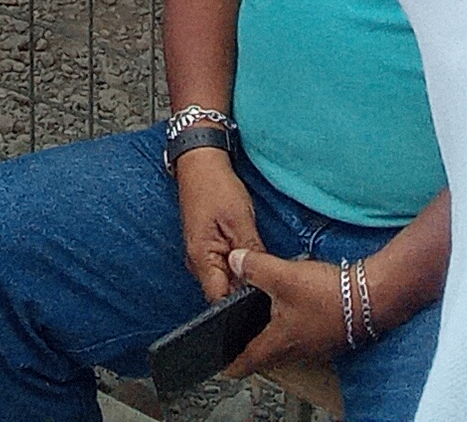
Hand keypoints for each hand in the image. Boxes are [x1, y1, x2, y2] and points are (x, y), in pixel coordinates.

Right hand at [174, 150, 261, 301]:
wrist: (200, 162)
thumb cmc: (215, 186)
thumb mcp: (241, 220)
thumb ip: (251, 252)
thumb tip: (264, 280)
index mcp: (201, 259)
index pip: (221, 301)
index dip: (242, 304)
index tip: (265, 299)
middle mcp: (197, 263)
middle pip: (223, 292)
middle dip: (246, 289)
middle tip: (269, 279)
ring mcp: (201, 255)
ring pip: (226, 278)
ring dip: (243, 274)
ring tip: (260, 261)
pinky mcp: (207, 247)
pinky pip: (224, 265)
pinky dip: (238, 262)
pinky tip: (250, 251)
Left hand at [222, 247, 346, 379]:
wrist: (371, 297)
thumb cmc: (328, 294)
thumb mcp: (284, 275)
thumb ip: (255, 267)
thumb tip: (234, 260)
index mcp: (279, 342)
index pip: (248, 361)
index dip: (232, 364)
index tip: (223, 368)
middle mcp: (297, 350)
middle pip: (267, 355)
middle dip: (252, 350)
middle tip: (239, 344)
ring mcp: (316, 346)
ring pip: (287, 346)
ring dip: (274, 339)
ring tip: (263, 327)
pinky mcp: (330, 336)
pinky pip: (304, 337)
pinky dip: (294, 329)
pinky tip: (295, 312)